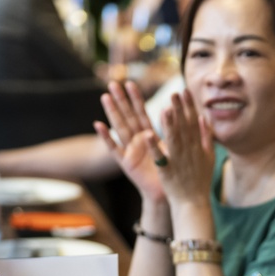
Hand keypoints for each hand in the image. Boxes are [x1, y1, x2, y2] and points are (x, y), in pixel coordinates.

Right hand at [94, 81, 165, 203]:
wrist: (165, 192)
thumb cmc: (170, 171)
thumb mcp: (171, 148)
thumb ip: (171, 131)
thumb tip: (176, 112)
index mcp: (148, 136)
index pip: (142, 113)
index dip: (136, 99)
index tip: (130, 83)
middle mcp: (137, 141)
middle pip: (128, 116)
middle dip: (121, 100)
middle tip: (113, 84)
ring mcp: (130, 151)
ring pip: (120, 128)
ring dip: (112, 112)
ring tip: (105, 97)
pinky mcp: (126, 163)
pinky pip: (114, 148)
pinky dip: (106, 137)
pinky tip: (98, 125)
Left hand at [156, 89, 214, 208]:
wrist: (193, 203)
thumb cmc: (200, 180)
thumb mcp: (209, 156)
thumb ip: (206, 136)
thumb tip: (204, 117)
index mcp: (197, 146)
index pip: (193, 121)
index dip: (189, 106)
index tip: (185, 91)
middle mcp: (188, 151)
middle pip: (184, 127)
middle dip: (179, 110)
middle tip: (174, 93)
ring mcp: (178, 160)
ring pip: (173, 139)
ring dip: (169, 124)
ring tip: (164, 108)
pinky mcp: (167, 170)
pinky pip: (159, 157)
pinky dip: (153, 146)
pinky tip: (147, 135)